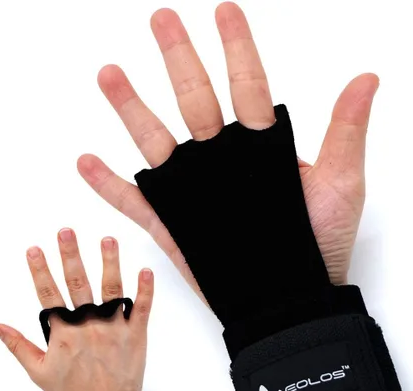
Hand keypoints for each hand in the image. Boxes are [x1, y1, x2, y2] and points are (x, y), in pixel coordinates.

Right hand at [0, 228, 153, 390]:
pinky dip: (146, 289)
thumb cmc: (73, 390)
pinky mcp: (136, 332)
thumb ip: (19, 346)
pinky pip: (142, 308)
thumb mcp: (39, 371)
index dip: (40, 271)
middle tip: (67, 231)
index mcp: (64, 331)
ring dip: (110, 262)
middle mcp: (88, 324)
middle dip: (71, 255)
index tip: (34, 249)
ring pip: (111, 289)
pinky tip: (146, 270)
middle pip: (78, 283)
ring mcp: (114, 326)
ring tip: (108, 240)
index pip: (48, 294)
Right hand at [77, 2, 378, 298]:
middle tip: (161, 20)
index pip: (246, 84)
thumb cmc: (321, 244)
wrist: (291, 296)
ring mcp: (194, 191)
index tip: (224, 11)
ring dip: (131, 110)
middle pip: (195, 100)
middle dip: (178, 59)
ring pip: (156, 142)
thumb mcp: (343, 185)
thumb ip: (346, 132)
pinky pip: (134, 201)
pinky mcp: (172, 224)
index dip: (236, 47)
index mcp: (263, 147)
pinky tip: (87, 162)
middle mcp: (223, 161)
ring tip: (110, 75)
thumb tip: (368, 78)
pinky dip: (108, 185)